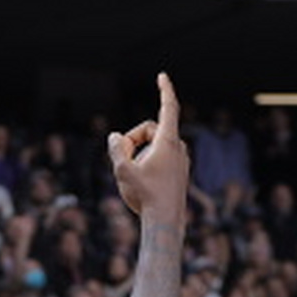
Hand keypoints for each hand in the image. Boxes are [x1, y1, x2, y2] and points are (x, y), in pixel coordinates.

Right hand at [109, 73, 187, 225]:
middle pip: (150, 130)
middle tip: (120, 160)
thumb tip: (115, 136)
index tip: (162, 76)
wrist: (166, 220)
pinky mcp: (179, 171)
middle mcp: (178, 147)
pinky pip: (159, 158)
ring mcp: (180, 159)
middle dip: (132, 140)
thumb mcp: (122, 171)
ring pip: (153, 146)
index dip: (165, 89)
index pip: (168, 107)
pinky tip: (142, 184)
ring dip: (138, 154)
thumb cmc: (146, 196)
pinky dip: (146, 163)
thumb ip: (116, 150)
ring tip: (132, 177)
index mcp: (168, 141)